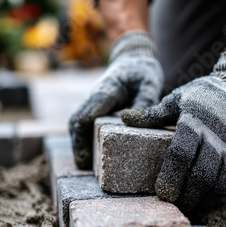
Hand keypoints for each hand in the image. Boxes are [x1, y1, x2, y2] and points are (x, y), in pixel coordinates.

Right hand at [69, 32, 163, 168]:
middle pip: (76, 122)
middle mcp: (94, 98)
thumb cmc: (142, 71)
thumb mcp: (149, 82)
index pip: (86, 114)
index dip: (82, 137)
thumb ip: (145, 101)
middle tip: (84, 165)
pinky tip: (93, 157)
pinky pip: (86, 125)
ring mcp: (93, 104)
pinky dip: (85, 139)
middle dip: (78, 144)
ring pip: (78, 124)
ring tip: (86, 165)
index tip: (85, 156)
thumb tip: (136, 122)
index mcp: (105, 91)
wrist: (134, 60)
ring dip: (79, 143)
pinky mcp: (97, 110)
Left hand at [121, 51, 225, 211]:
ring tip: (191, 199)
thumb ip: (152, 114)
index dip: (170, 177)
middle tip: (174, 202)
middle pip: (201, 176)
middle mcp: (218, 136)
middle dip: (186, 195)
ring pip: (221, 184)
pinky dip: (223, 194)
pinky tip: (210, 194)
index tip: (162, 192)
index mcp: (195, 122)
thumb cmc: (202, 96)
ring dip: (205, 197)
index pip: (181, 155)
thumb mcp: (176, 99)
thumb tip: (124, 117)